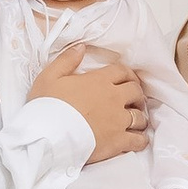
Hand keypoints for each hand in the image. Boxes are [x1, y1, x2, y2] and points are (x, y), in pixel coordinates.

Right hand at [33, 41, 146, 165]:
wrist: (48, 137)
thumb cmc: (47, 106)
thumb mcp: (49, 77)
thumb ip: (66, 60)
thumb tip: (81, 47)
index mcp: (99, 81)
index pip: (122, 71)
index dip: (127, 74)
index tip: (127, 79)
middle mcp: (114, 98)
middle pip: (136, 92)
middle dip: (136, 94)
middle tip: (132, 99)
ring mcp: (118, 121)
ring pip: (140, 116)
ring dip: (139, 117)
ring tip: (135, 121)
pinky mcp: (119, 141)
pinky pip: (138, 140)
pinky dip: (141, 140)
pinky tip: (138, 140)